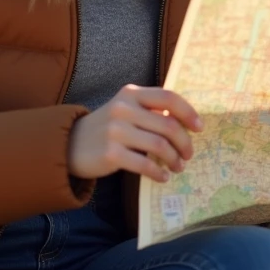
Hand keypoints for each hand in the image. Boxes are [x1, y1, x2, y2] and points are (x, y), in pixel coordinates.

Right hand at [67, 85, 202, 182]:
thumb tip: (185, 122)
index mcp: (132, 93)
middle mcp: (124, 108)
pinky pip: (144, 164)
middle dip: (184, 143)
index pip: (168, 97)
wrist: (70, 144)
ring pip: (159, 146)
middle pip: (168, 125)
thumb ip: (150, 110)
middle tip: (188, 155)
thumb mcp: (126, 109)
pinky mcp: (110, 153)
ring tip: (177, 167)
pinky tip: (162, 176)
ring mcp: (116, 130)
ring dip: (174, 159)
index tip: (199, 127)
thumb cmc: (107, 127)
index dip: (188, 112)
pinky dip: (158, 172)